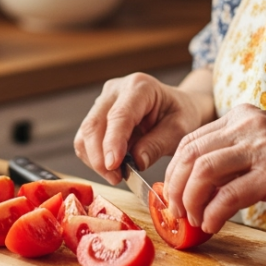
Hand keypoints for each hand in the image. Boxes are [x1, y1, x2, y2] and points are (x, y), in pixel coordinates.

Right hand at [74, 70, 215, 184]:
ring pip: (85, 133)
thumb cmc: (181, 115)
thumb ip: (159, 144)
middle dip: (99, 157)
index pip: (119, 116)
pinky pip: (85, 139)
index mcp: (140, 87)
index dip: (113, 142)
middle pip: (94, 124)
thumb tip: (137, 162)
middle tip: (116, 178)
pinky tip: (112, 166)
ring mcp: (103, 101)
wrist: (177, 107)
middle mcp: (115, 90)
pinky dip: (94, 157)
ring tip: (117, 174)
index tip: (113, 166)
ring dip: (95, 159)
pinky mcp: (96, 115)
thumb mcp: (180, 130)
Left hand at [163, 104, 265, 234]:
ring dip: (191, 200)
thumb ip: (231, 155)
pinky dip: (213, 213)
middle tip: (175, 209)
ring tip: (193, 218)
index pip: (191, 139)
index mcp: (241, 116)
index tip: (172, 192)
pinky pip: (229, 195)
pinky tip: (212, 224)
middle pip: (191, 154)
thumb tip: (195, 182)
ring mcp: (261, 148)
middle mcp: (248, 126)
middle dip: (175, 186)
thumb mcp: (262, 145)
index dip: (174, 169)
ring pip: (204, 171)